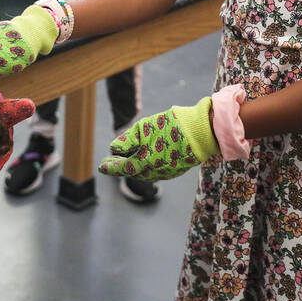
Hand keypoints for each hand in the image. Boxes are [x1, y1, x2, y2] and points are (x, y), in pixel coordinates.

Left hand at [97, 95, 218, 181]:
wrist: (200, 132)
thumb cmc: (170, 127)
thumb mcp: (143, 128)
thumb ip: (127, 140)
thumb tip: (114, 149)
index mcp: (143, 163)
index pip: (121, 168)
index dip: (110, 167)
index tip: (101, 167)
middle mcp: (153, 172)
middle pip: (132, 172)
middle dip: (120, 167)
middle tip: (109, 163)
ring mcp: (166, 173)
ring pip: (144, 173)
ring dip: (133, 167)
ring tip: (125, 160)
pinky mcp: (175, 170)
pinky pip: (155, 172)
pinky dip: (145, 167)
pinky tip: (144, 159)